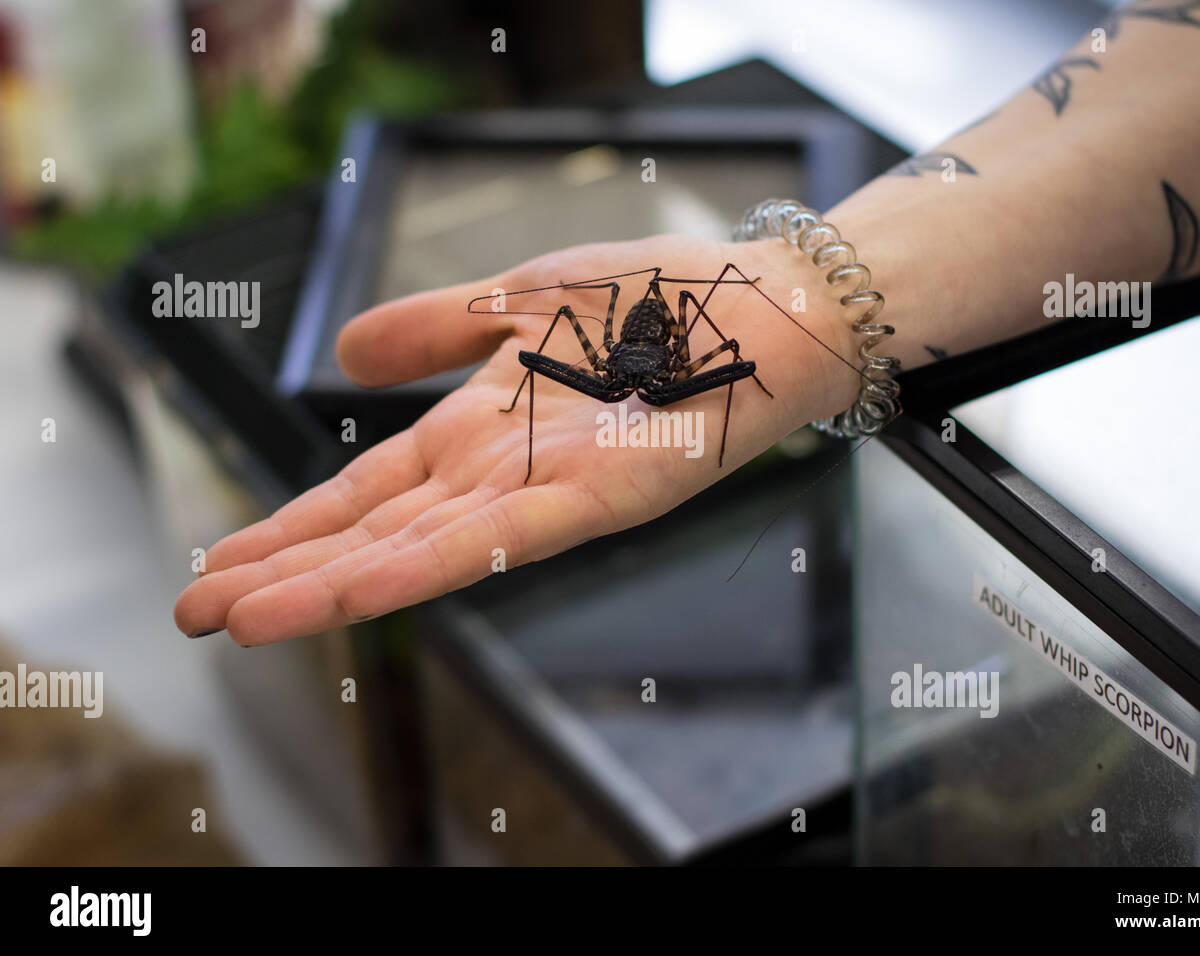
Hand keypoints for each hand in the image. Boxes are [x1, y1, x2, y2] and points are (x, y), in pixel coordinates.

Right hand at [173, 234, 860, 644]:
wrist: (762, 302)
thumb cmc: (653, 299)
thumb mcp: (518, 299)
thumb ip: (433, 327)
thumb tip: (342, 351)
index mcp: (477, 430)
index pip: (365, 493)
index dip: (290, 528)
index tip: (217, 561)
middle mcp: (501, 474)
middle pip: (376, 533)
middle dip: (284, 574)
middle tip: (195, 615)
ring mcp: (548, 492)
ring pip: (422, 549)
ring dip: (329, 585)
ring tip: (244, 620)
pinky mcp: (603, 497)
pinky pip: (502, 538)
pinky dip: (427, 565)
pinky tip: (357, 590)